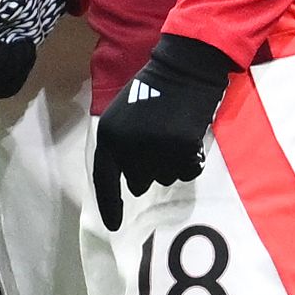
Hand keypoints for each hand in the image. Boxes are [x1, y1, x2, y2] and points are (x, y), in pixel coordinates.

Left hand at [95, 34, 236, 231]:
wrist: (183, 68)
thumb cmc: (152, 90)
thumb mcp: (123, 116)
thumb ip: (121, 147)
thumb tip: (129, 182)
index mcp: (109, 136)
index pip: (105, 180)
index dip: (110, 205)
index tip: (114, 226)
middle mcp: (129, 146)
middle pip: (138, 183)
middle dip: (148, 172)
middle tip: (158, 146)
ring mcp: (156, 147)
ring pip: (164, 179)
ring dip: (170, 165)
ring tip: (173, 137)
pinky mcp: (182, 146)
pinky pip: (186, 171)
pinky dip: (190, 162)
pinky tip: (188, 140)